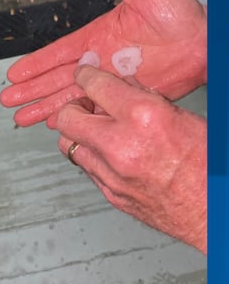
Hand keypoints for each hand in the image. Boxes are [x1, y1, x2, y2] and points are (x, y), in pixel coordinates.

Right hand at [0, 0, 206, 126]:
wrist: (207, 41)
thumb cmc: (180, 10)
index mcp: (96, 37)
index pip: (57, 54)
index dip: (34, 65)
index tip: (14, 75)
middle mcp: (100, 62)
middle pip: (56, 80)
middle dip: (31, 91)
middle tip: (8, 101)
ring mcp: (112, 82)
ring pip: (70, 98)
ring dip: (46, 108)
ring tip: (22, 119)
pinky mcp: (127, 97)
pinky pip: (96, 110)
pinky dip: (76, 119)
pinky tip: (57, 126)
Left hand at [54, 66, 205, 252]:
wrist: (214, 208)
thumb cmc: (208, 164)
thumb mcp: (181, 116)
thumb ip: (146, 99)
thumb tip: (122, 85)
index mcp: (143, 117)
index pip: (95, 86)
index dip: (85, 76)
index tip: (83, 75)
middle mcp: (121, 145)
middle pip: (68, 118)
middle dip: (74, 107)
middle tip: (87, 106)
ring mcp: (111, 173)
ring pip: (68, 145)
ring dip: (79, 134)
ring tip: (96, 130)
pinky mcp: (110, 193)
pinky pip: (86, 168)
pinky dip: (92, 156)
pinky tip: (107, 152)